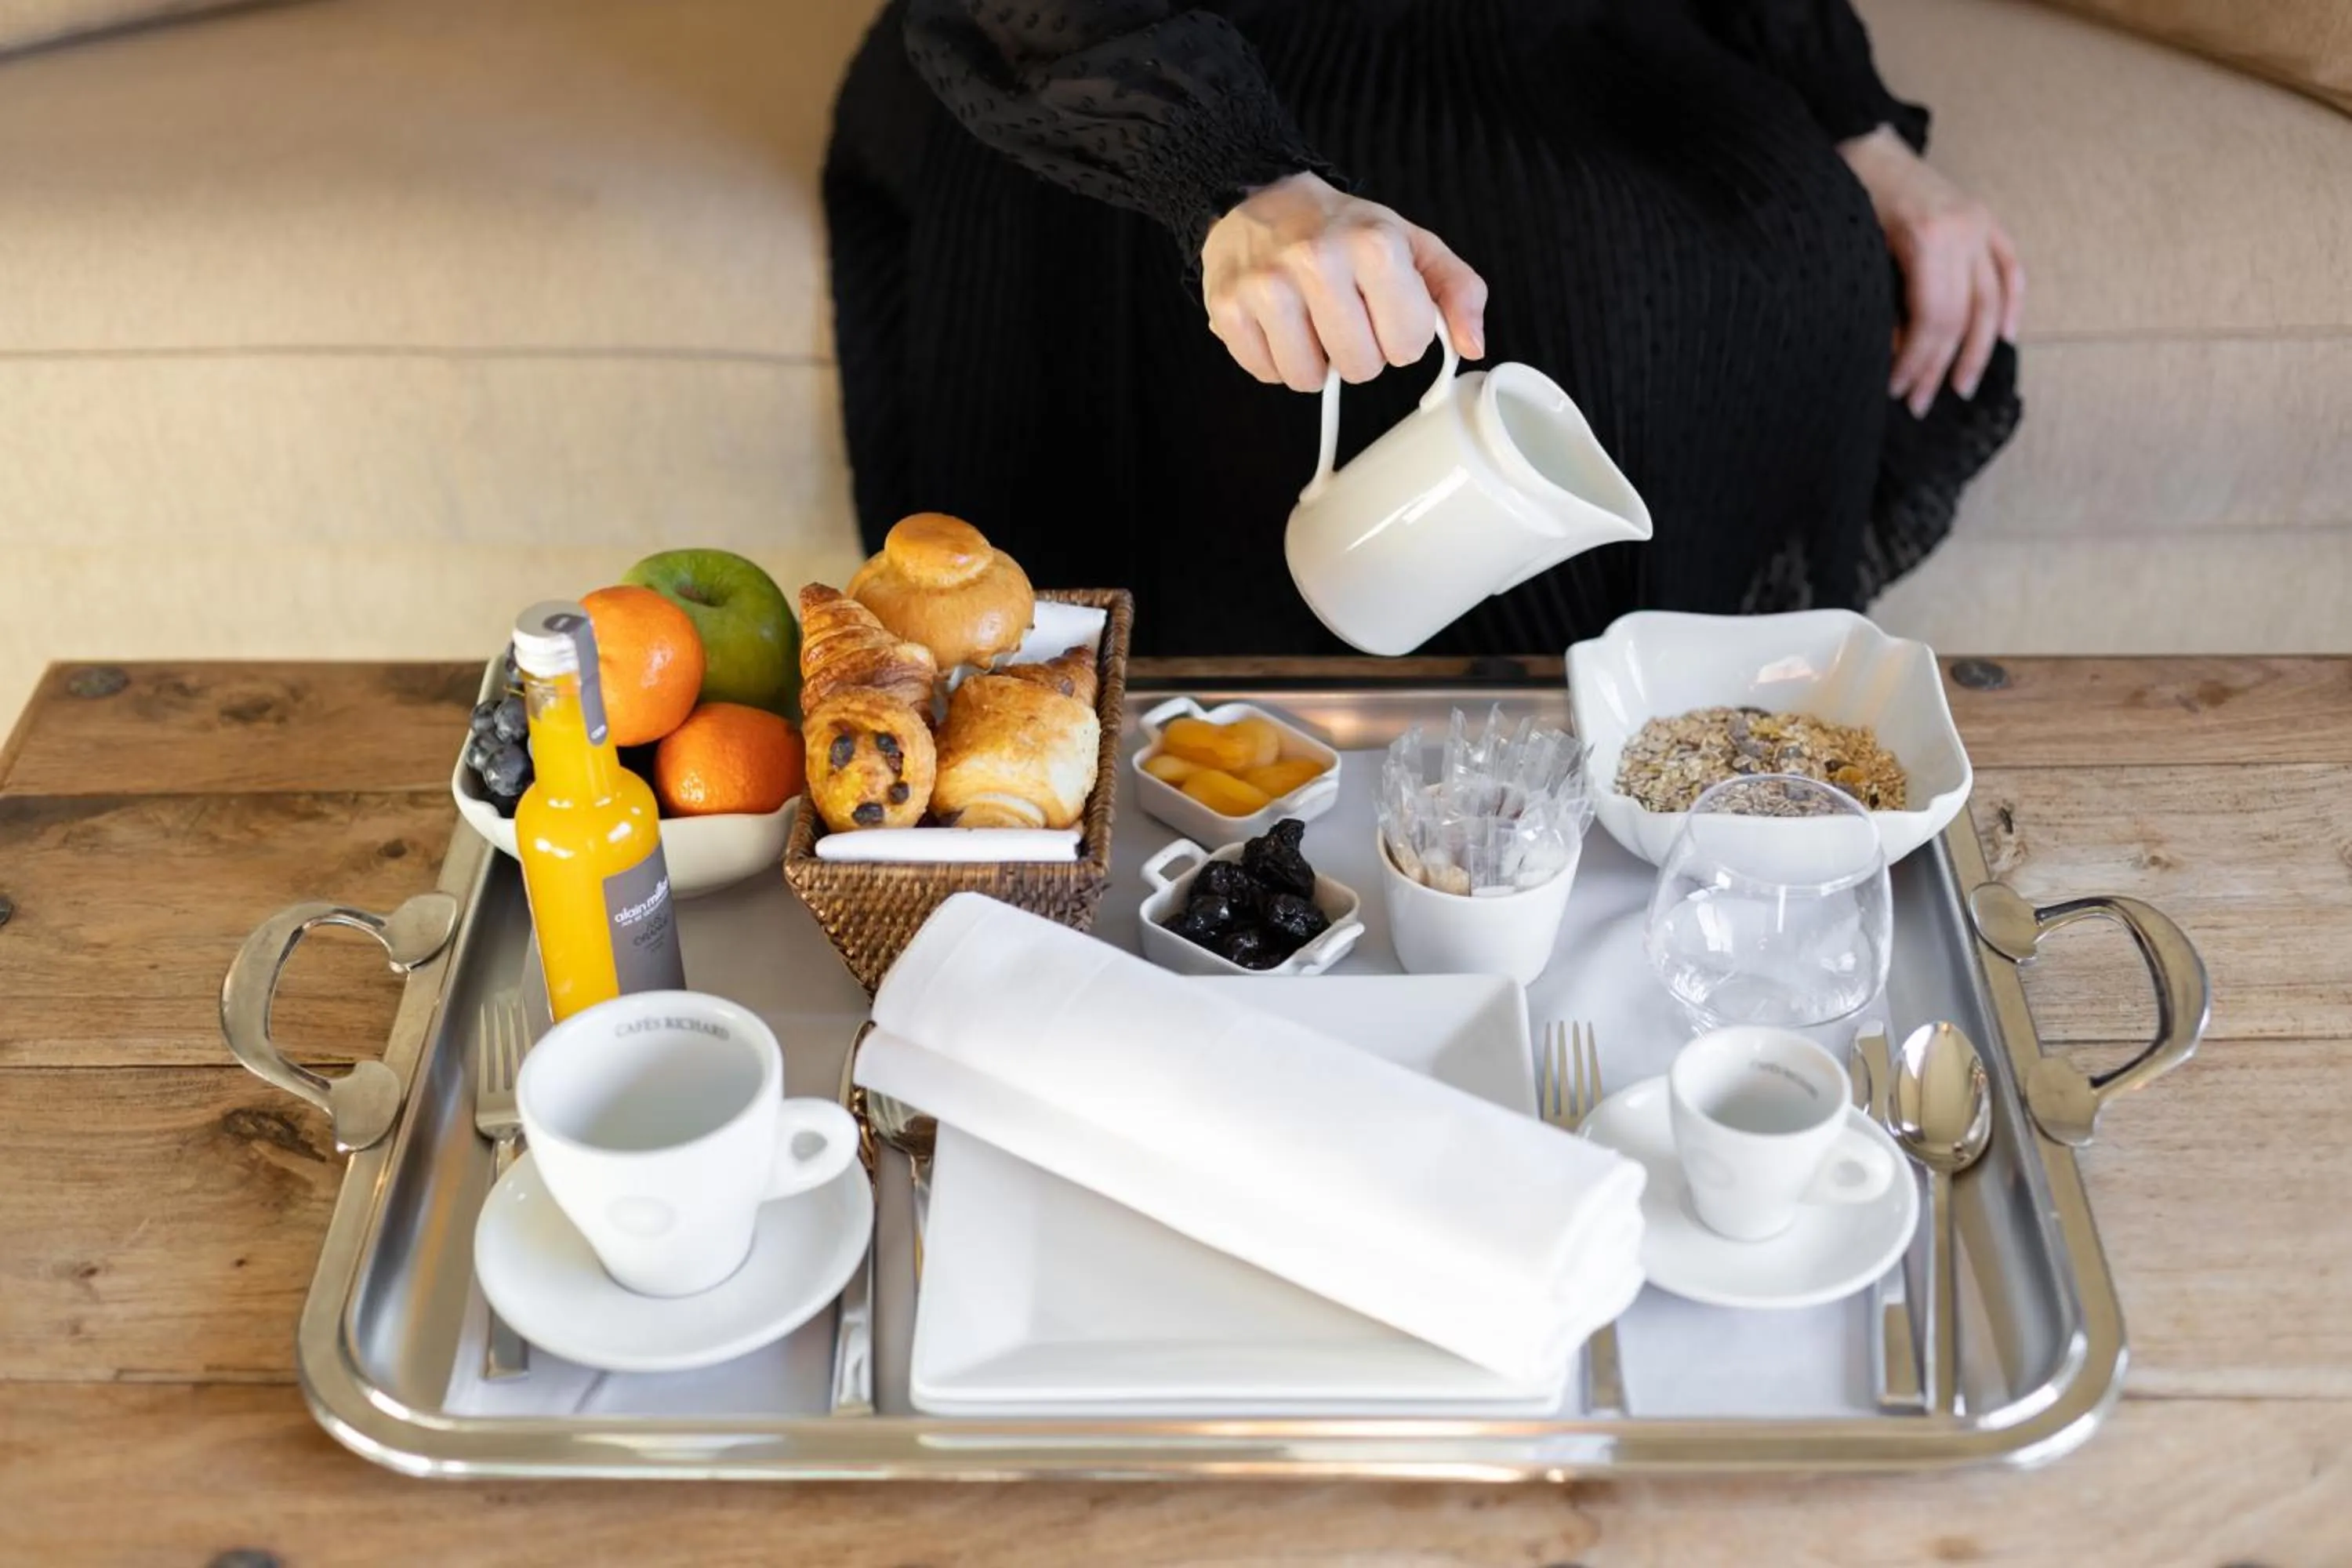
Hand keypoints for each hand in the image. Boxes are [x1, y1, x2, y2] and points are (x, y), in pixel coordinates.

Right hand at [1200, 171, 1488, 391]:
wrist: (1260, 196)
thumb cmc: (1343, 230)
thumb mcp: (1412, 245)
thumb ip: (1457, 292)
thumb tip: (1473, 345)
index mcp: (1373, 243)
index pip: (1408, 345)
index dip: (1401, 336)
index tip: (1384, 310)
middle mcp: (1317, 261)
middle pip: (1360, 368)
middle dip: (1359, 352)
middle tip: (1345, 315)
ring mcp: (1266, 287)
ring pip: (1309, 379)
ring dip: (1316, 361)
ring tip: (1311, 321)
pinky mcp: (1227, 308)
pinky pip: (1266, 375)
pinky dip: (1277, 360)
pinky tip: (1279, 325)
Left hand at [1839, 126, 2023, 417]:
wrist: (1862, 141)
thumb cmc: (1846, 193)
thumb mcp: (1854, 249)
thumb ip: (1881, 299)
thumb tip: (1898, 351)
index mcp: (1927, 237)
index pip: (1932, 319)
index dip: (1916, 362)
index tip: (1896, 390)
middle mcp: (1963, 229)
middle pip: (1962, 317)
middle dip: (1940, 366)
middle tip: (1920, 403)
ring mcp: (1979, 222)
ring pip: (1992, 299)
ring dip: (1977, 349)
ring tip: (1961, 386)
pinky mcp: (1985, 218)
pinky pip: (2010, 266)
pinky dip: (2012, 303)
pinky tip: (2006, 337)